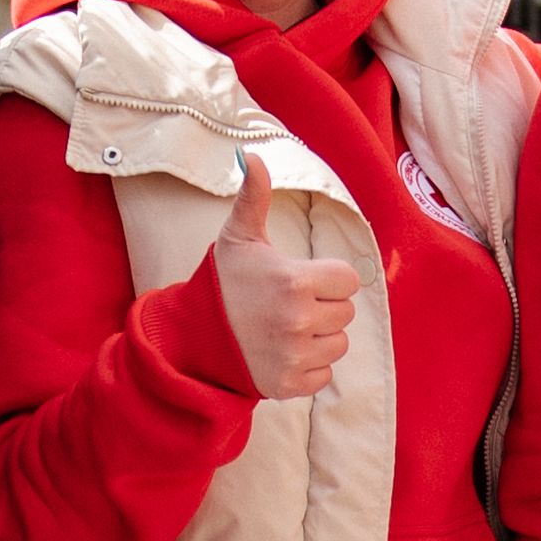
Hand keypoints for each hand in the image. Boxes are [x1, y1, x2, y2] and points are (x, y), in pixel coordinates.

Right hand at [208, 156, 358, 398]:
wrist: (192, 336)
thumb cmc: (223, 282)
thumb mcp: (238, 237)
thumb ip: (254, 196)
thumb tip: (252, 155)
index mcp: (294, 282)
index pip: (348, 280)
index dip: (328, 277)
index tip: (303, 279)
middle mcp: (298, 321)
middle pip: (345, 312)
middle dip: (323, 306)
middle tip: (290, 304)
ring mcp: (294, 356)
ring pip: (338, 344)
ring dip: (320, 337)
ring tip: (287, 328)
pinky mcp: (289, 384)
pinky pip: (324, 375)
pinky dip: (309, 366)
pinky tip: (284, 352)